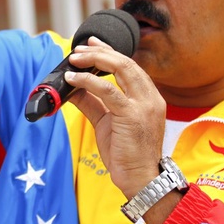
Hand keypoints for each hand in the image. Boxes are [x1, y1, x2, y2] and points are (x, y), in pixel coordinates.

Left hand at [64, 36, 165, 199]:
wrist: (140, 180)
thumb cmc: (126, 153)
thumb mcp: (107, 122)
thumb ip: (92, 103)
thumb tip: (73, 88)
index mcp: (148, 98)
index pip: (130, 67)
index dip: (110, 52)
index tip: (92, 43)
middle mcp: (150, 98)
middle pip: (126, 62)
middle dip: (100, 51)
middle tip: (79, 48)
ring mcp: (144, 105)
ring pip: (121, 69)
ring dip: (94, 60)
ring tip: (74, 58)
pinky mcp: (132, 115)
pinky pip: (108, 91)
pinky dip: (88, 81)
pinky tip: (73, 78)